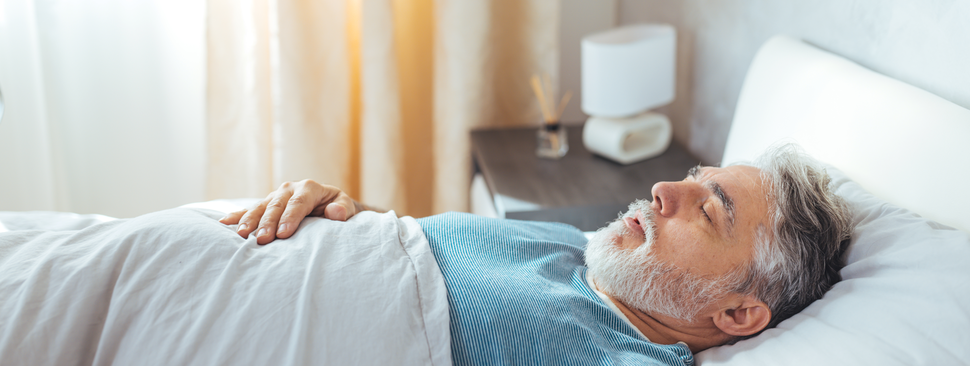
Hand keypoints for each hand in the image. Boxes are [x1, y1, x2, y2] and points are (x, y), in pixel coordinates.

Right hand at [219, 179, 363, 244]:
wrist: (330, 206)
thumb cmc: (338, 209)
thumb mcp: (347, 207)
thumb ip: (343, 209)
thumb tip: (335, 213)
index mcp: (310, 188)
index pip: (298, 203)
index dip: (290, 218)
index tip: (283, 234)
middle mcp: (290, 189)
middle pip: (277, 206)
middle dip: (268, 223)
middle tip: (263, 240)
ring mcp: (276, 196)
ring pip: (261, 207)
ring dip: (251, 221)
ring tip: (242, 235)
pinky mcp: (267, 204)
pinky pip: (250, 209)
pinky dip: (238, 216)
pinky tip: (224, 223)